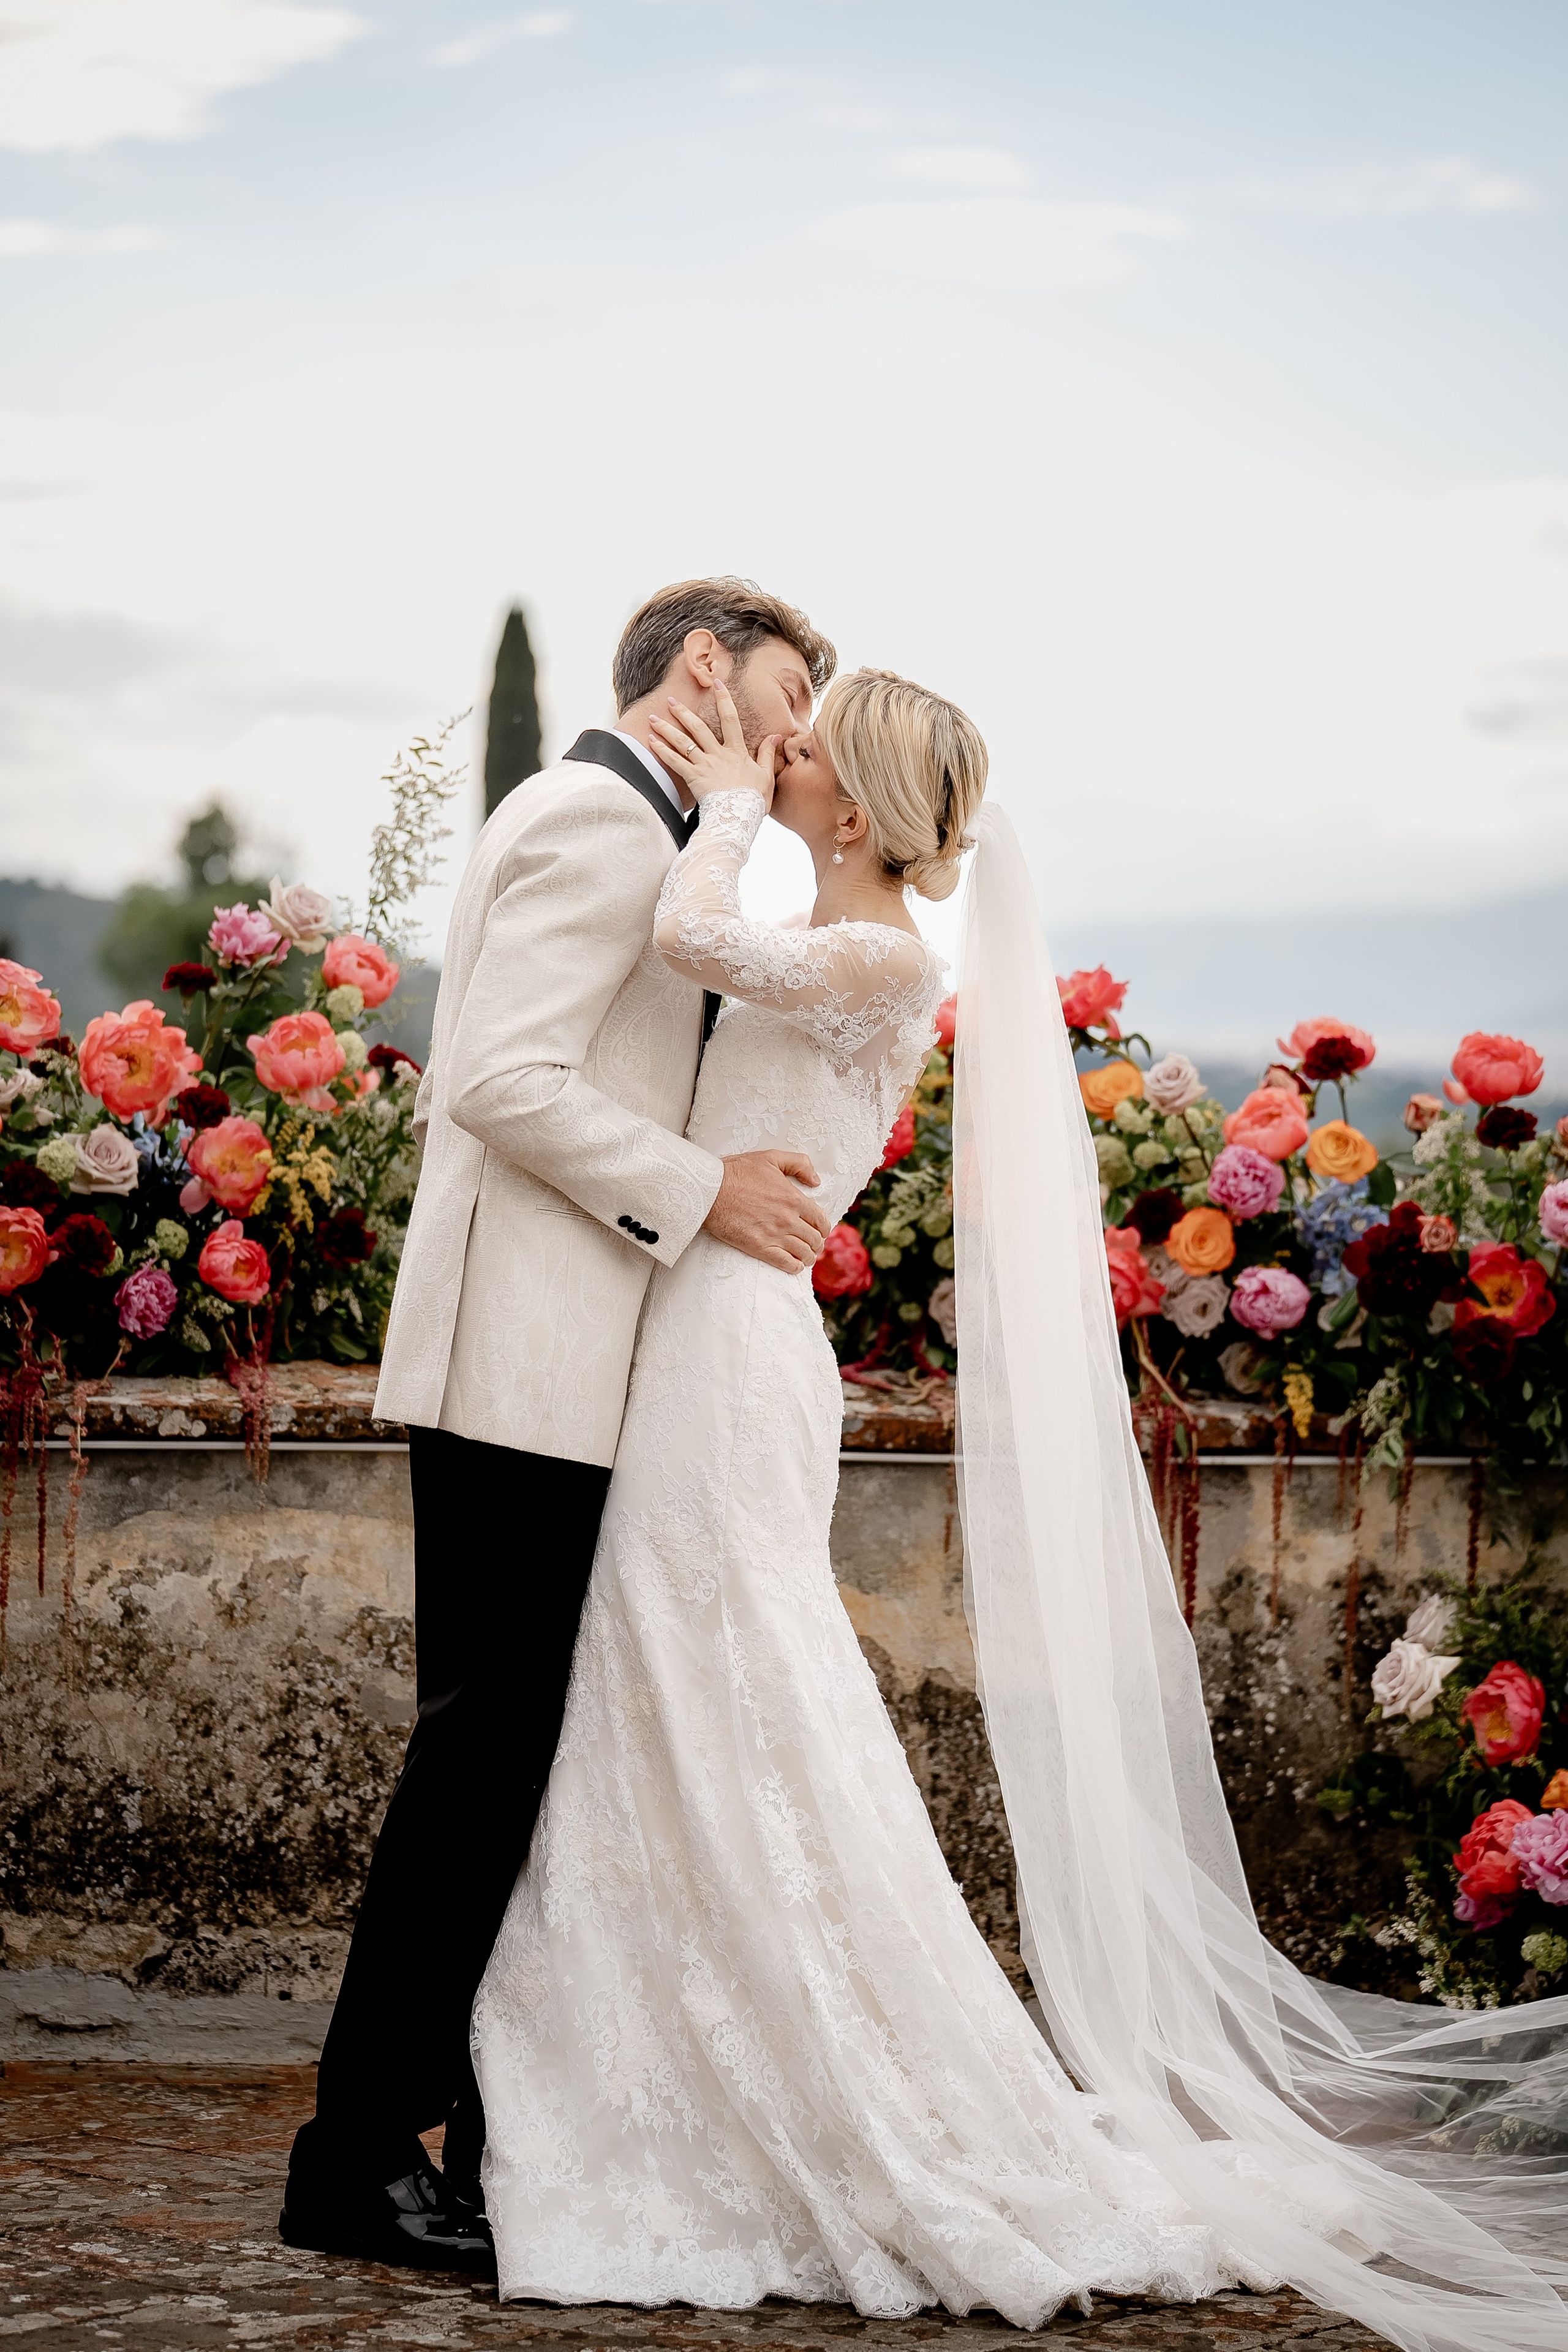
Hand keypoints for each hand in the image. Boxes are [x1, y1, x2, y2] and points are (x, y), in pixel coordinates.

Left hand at [650, 683, 778, 810]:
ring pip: (682, 742)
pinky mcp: (692, 778)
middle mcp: (717, 754)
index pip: (730, 719)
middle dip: (683, 712)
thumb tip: (776, 736)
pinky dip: (662, 750)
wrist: (738, 816)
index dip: (724, 699)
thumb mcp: (766, 775)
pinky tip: (651, 741)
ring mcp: (703, 765)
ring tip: (653, 718)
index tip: (717, 684)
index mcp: (736, 751)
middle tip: (671, 700)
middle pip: (698, 727)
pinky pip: (674, 762)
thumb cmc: (754, 799)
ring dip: (666, 729)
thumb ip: (768, 754)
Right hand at [704, 1149, 828, 1273]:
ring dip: (808, 1257)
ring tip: (806, 1257)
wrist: (709, 1190)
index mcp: (793, 1198)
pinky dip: (794, 1267)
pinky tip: (795, 1266)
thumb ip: (799, 1164)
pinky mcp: (759, 1247)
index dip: (824, 1228)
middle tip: (813, 1245)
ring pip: (803, 1253)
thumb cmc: (737, 1171)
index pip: (820, 1220)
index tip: (821, 1231)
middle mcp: (788, 1219)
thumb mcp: (771, 1157)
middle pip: (814, 1239)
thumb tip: (816, 1180)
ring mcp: (774, 1235)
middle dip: (817, 1243)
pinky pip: (785, 1263)